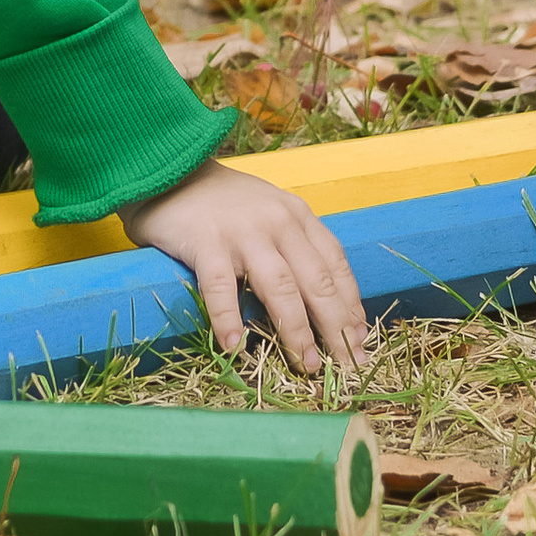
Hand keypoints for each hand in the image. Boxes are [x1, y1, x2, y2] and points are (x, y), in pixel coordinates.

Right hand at [118, 160, 366, 372]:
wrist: (174, 170)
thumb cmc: (225, 203)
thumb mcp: (271, 214)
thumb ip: (294, 247)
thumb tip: (323, 305)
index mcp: (298, 216)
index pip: (335, 264)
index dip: (350, 304)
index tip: (360, 338)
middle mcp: (278, 222)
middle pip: (316, 281)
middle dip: (335, 326)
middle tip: (347, 365)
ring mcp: (243, 232)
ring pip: (279, 287)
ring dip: (296, 330)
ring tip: (306, 364)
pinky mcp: (206, 242)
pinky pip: (221, 287)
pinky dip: (229, 318)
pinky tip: (235, 346)